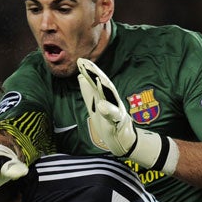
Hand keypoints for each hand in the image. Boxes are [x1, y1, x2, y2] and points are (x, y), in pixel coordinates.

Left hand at [76, 58, 177, 173]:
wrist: (122, 141)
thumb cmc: (109, 123)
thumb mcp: (95, 107)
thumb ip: (88, 93)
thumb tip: (79, 77)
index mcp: (105, 97)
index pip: (97, 81)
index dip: (90, 71)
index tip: (80, 60)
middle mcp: (113, 100)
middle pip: (104, 85)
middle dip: (96, 74)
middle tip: (85, 63)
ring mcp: (117, 111)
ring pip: (111, 97)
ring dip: (104, 88)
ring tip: (96, 78)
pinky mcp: (119, 122)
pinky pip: (115, 116)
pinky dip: (109, 111)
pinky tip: (102, 106)